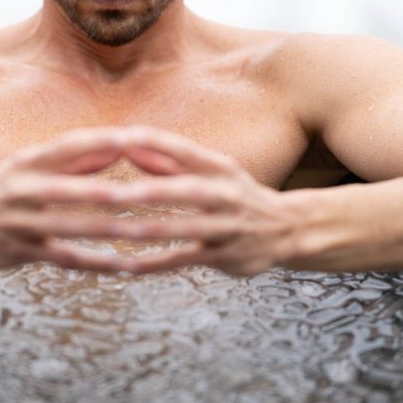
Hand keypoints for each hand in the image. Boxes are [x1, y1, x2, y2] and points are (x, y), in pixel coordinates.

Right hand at [0, 127, 142, 270]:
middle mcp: (20, 190)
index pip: (65, 146)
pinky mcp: (20, 251)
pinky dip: (94, 263)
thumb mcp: (32, 166)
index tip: (130, 138)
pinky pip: (63, 258)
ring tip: (141, 231)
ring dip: (105, 230)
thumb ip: (77, 160)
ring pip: (67, 227)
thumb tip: (120, 148)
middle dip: (99, 192)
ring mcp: (19, 223)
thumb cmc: (6, 188)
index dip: (96, 142)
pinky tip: (123, 265)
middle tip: (136, 192)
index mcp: (27, 162)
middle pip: (64, 190)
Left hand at [111, 127, 300, 275]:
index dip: (156, 143)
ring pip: (184, 228)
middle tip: (113, 192)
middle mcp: (226, 194)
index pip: (186, 150)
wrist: (288, 228)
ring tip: (115, 231)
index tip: (123, 137)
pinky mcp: (224, 255)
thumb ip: (168, 162)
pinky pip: (185, 260)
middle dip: (151, 191)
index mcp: (220, 168)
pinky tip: (128, 266)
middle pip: (187, 190)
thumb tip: (127, 146)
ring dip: (148, 230)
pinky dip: (156, 264)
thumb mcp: (211, 173)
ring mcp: (227, 226)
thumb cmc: (236, 195)